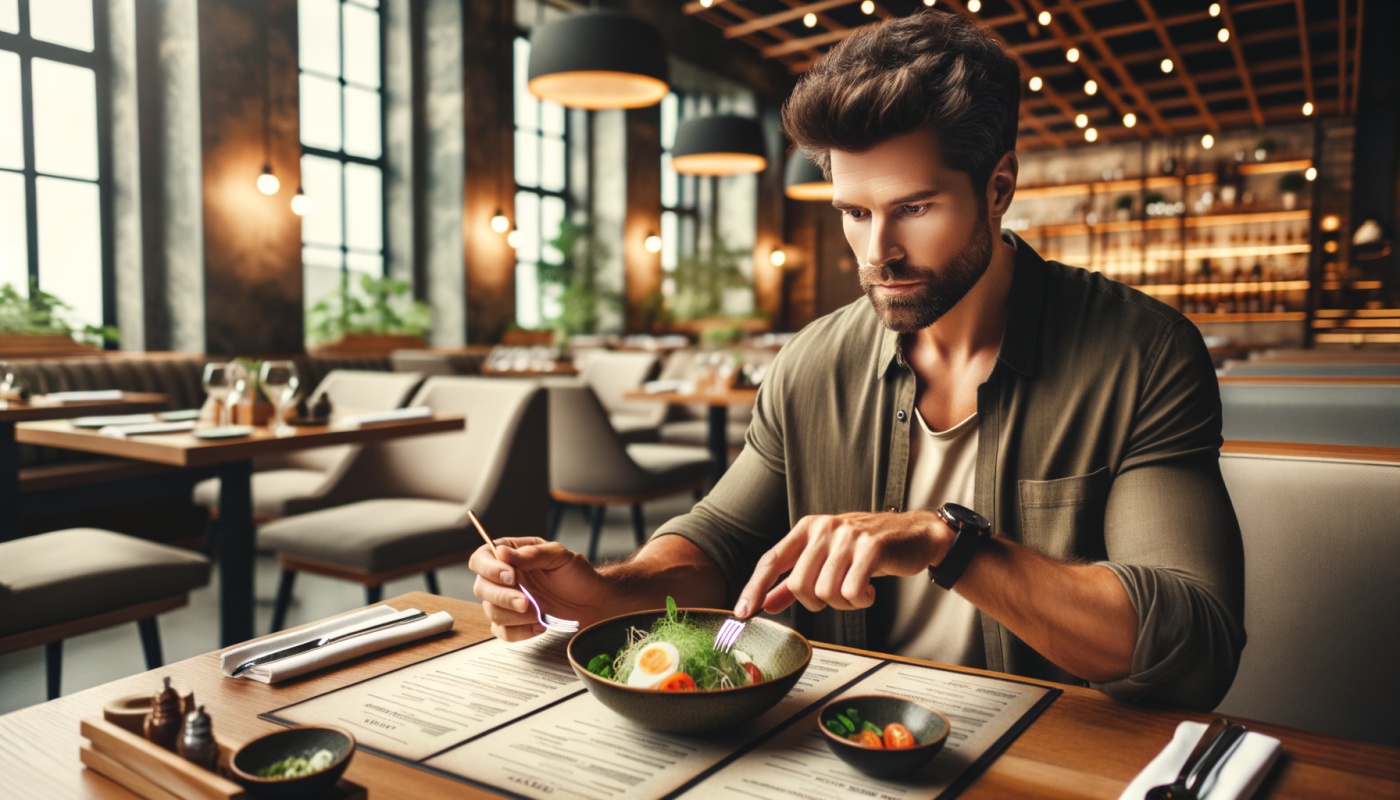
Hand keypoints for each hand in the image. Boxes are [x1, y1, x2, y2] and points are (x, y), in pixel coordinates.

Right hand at [468, 537, 609, 641]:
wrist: (592, 602)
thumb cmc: (577, 575)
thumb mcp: (560, 556)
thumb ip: (532, 553)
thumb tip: (501, 552)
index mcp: (511, 555)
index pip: (481, 558)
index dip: (489, 568)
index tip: (511, 576)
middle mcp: (505, 578)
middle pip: (481, 588)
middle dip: (503, 597)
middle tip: (527, 601)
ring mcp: (507, 601)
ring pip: (491, 611)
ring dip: (514, 616)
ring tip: (539, 612)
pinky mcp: (513, 622)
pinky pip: (501, 632)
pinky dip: (519, 631)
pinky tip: (539, 624)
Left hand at [734, 511, 950, 617]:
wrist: (915, 536)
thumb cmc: (869, 548)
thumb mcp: (827, 558)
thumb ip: (794, 580)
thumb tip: (766, 603)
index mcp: (807, 528)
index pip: (772, 560)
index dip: (754, 588)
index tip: (742, 613)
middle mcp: (824, 528)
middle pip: (799, 584)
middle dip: (816, 603)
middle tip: (837, 597)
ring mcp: (848, 536)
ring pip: (825, 591)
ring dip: (842, 603)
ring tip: (857, 591)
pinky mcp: (871, 547)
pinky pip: (851, 590)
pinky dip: (859, 600)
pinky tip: (869, 592)